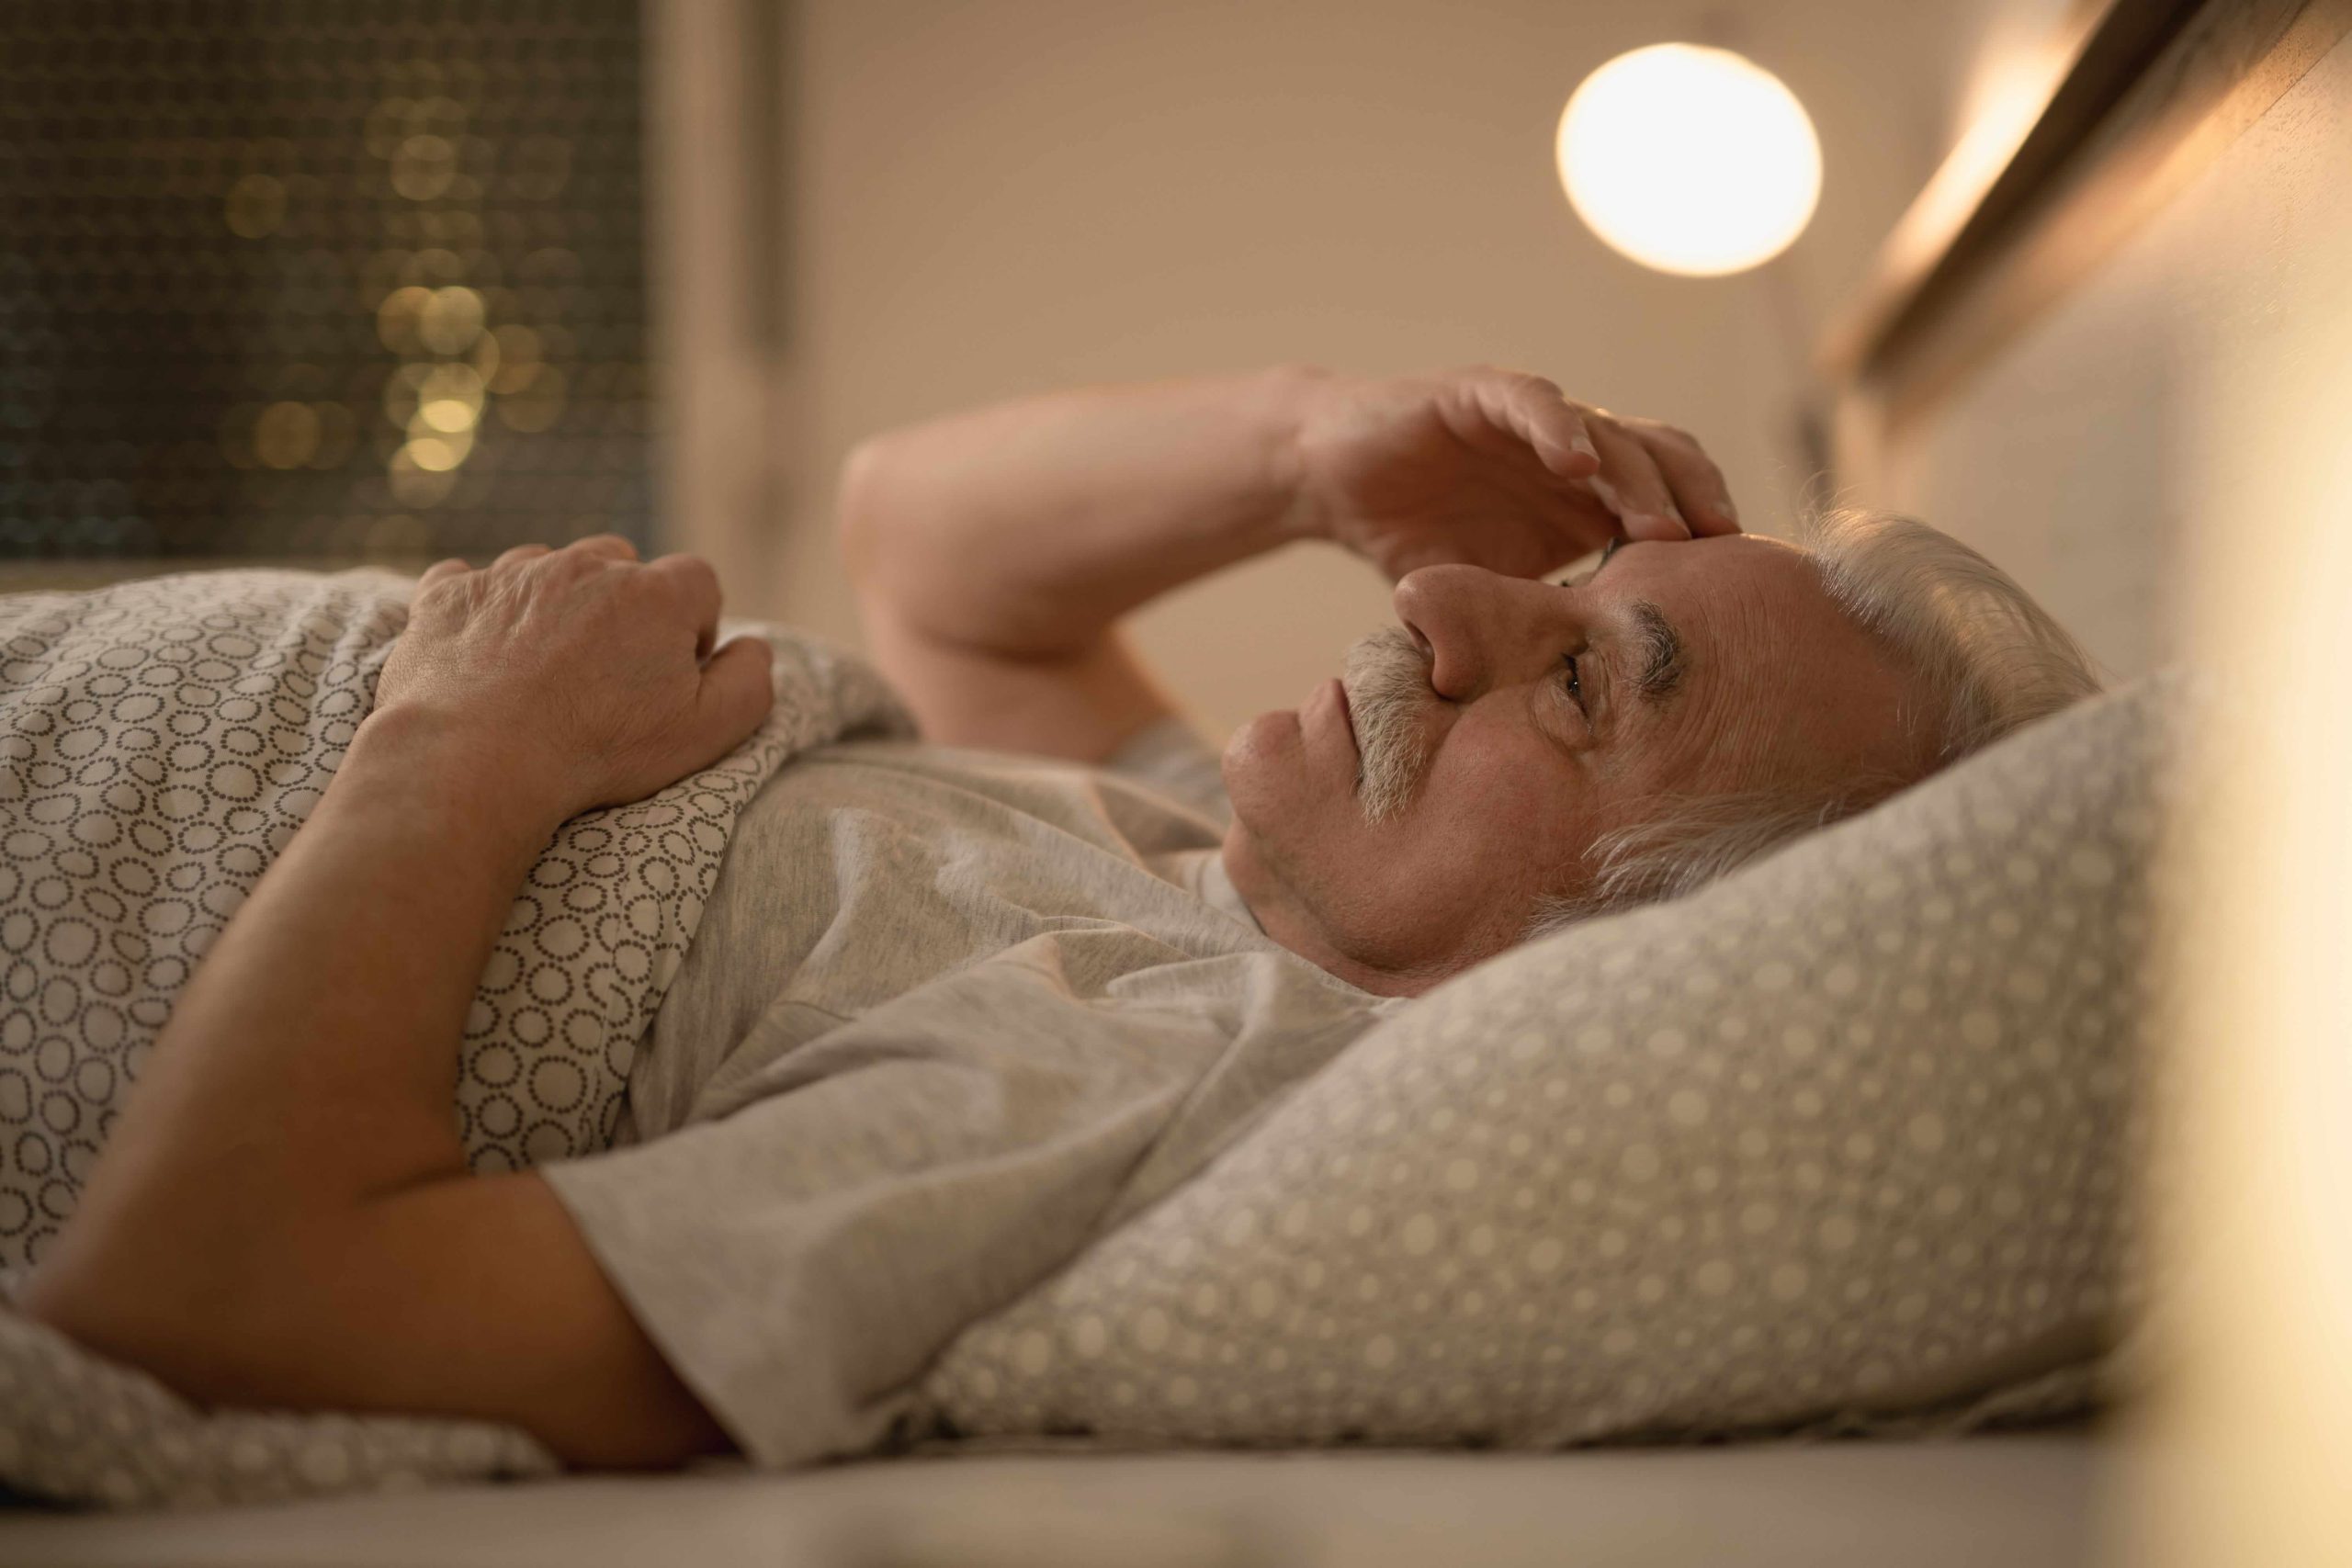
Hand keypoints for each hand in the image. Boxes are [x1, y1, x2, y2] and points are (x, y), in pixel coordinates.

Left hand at [370, 535, 773, 823]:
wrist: (475, 760)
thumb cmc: (599, 749)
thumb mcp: (708, 731)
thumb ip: (751, 682)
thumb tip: (755, 649)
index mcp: (655, 593)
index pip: (698, 583)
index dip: (693, 629)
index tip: (670, 678)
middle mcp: (585, 565)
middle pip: (621, 565)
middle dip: (623, 610)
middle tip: (606, 679)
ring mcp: (512, 574)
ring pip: (548, 569)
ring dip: (555, 606)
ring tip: (543, 672)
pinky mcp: (449, 593)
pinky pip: (473, 581)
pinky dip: (484, 611)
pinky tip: (485, 656)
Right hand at [1284, 365, 1739, 582]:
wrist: (1334, 485)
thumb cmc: (1415, 538)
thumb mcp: (1486, 593)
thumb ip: (1533, 626)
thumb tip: (1580, 713)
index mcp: (1585, 499)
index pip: (1668, 503)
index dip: (1703, 535)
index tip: (1734, 586)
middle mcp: (1571, 453)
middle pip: (1660, 462)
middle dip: (1696, 502)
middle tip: (1723, 551)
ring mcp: (1531, 419)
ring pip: (1608, 434)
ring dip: (1640, 480)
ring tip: (1662, 527)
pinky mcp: (1478, 395)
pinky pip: (1530, 402)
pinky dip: (1558, 429)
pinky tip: (1577, 463)